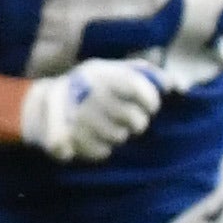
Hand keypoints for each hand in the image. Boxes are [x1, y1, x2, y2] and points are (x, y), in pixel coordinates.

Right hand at [21, 57, 169, 162]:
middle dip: (138, 121)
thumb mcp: (118, 69)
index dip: (151, 100)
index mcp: (101, 73)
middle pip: (135, 120)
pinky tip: (96, 137)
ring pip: (121, 137)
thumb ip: (151, 74)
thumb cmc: (94, 84)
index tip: (151, 105)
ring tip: (108, 124)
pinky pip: (103, 152)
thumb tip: (181, 86)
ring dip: (120, 133)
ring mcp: (78, 119)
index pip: (136, 87)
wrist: (42, 104)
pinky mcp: (69, 141)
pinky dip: (104, 148)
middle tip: (130, 118)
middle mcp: (88, 95)